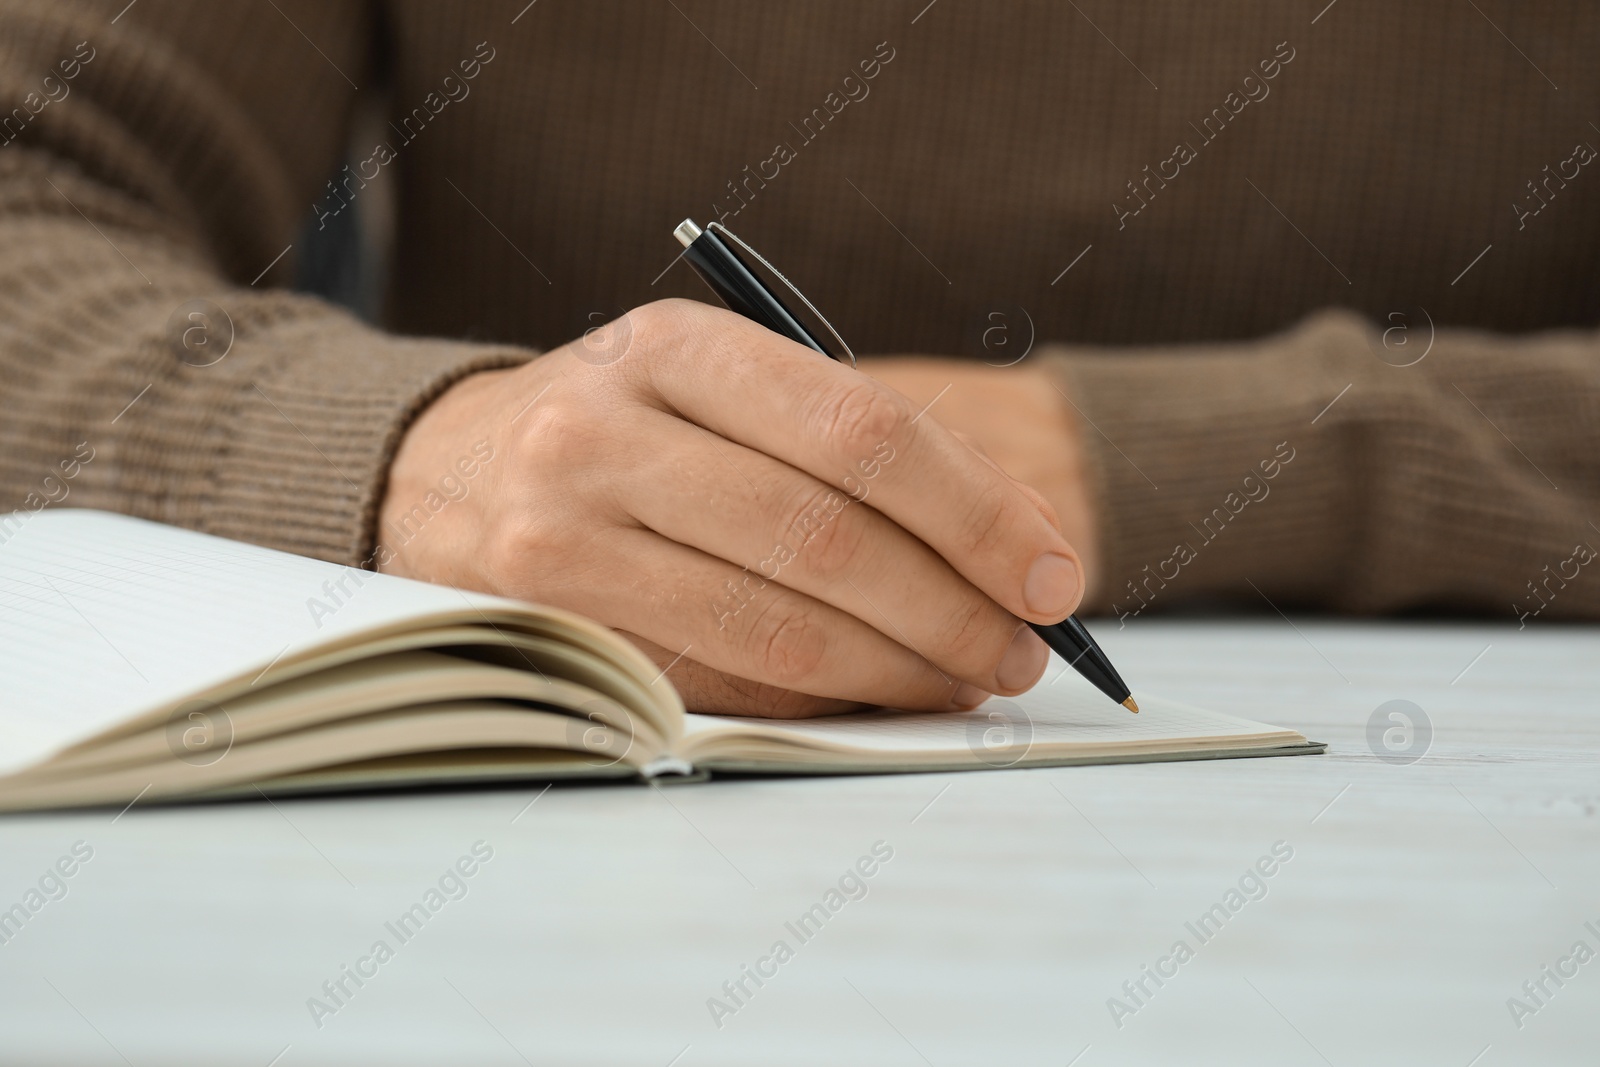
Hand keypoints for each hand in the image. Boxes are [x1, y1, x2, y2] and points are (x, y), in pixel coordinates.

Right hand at [377, 299, 1086, 716]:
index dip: (977, 511)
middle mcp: (603, 430)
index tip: (1054, 570)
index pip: (861, 431)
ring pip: (776, 626)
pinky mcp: (547, 626)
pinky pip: (719, 681)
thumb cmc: (621, 422)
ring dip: (899, 668)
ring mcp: (558, 535)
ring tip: (966, 677)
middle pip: (828, 538)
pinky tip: (875, 692)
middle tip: (1020, 646)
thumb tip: (1003, 548)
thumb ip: (843, 446)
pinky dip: (820, 699)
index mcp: (674, 344)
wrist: (440, 468)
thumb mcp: (713, 384)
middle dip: (952, 608)